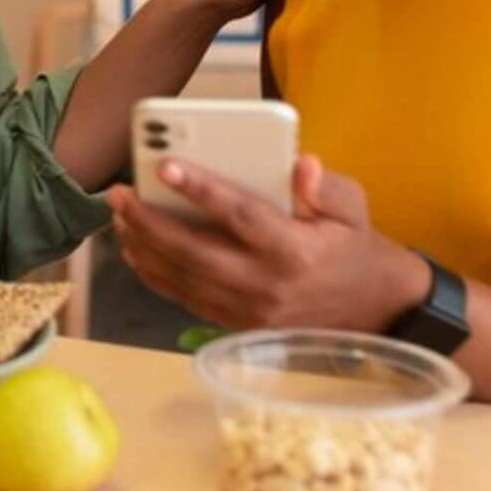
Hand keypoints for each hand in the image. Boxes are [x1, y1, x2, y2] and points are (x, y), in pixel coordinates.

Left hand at [107, 154, 427, 332]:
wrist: (372, 308)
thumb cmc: (353, 246)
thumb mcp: (354, 208)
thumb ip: (327, 187)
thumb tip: (301, 165)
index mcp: (295, 251)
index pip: (241, 217)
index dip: (202, 190)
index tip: (167, 165)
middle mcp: (267, 285)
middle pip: (195, 253)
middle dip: (150, 222)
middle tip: (120, 193)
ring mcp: (249, 311)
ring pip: (183, 279)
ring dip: (144, 247)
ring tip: (118, 216)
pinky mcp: (237, 325)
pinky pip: (186, 299)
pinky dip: (155, 275)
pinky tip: (136, 249)